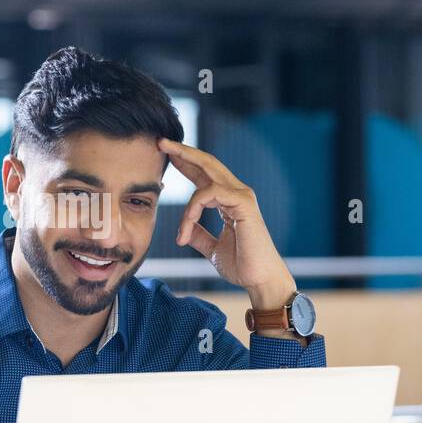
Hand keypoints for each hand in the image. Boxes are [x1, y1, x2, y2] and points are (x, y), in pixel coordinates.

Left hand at [158, 138, 294, 309]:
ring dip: (184, 194)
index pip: (204, 174)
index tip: (165, 154)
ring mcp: (242, 196)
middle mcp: (237, 193)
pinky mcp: (244, 203)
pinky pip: (209, 193)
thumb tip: (183, 229)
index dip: (185, 162)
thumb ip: (198, 234)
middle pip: (207, 162)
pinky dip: (193, 208)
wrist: (260, 280)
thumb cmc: (242, 265)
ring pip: (207, 174)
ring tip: (172, 214)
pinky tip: (186, 226)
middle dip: (183, 151)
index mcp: (229, 200)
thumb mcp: (211, 247)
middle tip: (161, 142)